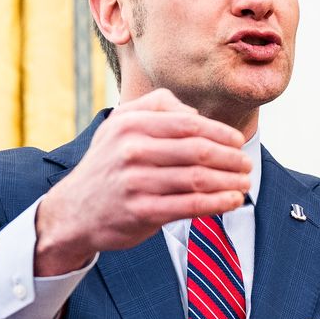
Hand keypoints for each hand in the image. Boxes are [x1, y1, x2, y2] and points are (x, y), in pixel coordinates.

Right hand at [34, 87, 251, 274]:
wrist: (73, 211)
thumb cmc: (107, 165)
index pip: (189, 124)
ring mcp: (135, 182)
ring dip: (229, 181)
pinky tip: (232, 200)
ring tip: (244, 183)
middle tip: (246, 164)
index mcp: (130, 124)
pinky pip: (189, 205)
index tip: (237, 142)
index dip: (220, 133)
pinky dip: (217, 203)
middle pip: (198, 151)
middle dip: (231, 158)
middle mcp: (131, 150)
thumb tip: (195, 114)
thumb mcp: (119, 125)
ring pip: (198, 179)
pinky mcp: (141, 211)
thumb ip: (156, 106)